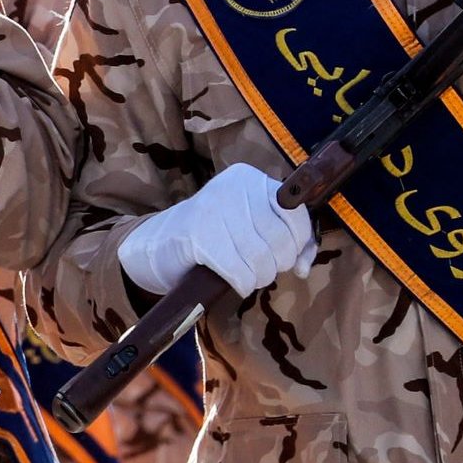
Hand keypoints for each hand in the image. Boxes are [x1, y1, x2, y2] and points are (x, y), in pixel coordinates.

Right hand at [118, 163, 316, 298]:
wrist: (156, 244)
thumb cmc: (212, 236)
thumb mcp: (250, 225)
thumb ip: (286, 240)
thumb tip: (306, 267)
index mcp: (248, 178)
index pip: (295, 212)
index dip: (299, 243)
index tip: (289, 257)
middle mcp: (232, 187)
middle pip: (280, 239)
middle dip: (277, 264)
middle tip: (261, 268)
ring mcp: (214, 210)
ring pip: (261, 258)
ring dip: (258, 277)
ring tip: (246, 274)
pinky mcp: (198, 236)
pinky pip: (239, 272)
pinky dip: (241, 284)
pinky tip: (233, 281)